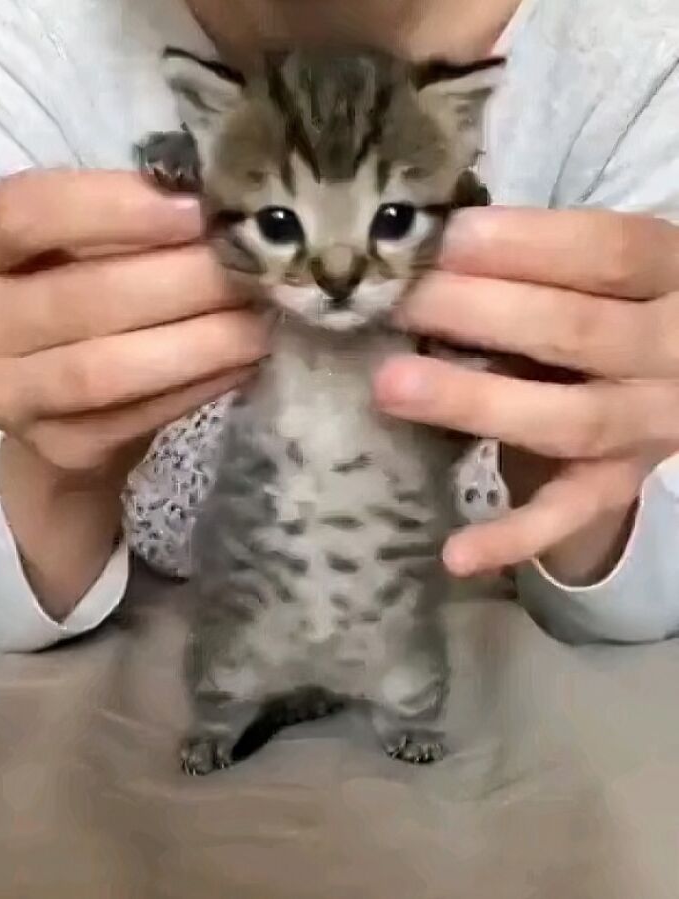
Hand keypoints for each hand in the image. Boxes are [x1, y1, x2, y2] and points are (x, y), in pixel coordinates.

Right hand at [0, 169, 266, 615]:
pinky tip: (244, 365)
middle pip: (83, 298)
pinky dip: (197, 389)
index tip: (198, 211)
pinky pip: (136, 420)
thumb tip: (221, 208)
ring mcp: (11, 395)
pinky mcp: (60, 447)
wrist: (46, 392)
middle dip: (186, 281)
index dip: (115, 208)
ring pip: (108, 370)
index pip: (28, 214)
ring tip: (260, 323)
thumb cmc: (72, 295)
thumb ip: (125, 227)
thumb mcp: (75, 251)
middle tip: (258, 269)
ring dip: (199, 344)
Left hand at [375, 207, 678, 580]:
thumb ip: (535, 263)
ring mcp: (649, 425)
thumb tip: (426, 247)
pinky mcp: (618, 484)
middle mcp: (672, 353)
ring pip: (567, 420)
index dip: (522, 243)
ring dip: (476, 402)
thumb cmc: (606, 306)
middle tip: (399, 304)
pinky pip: (568, 515)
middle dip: (477, 314)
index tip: (441, 238)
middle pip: (575, 332)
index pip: (604, 251)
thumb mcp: (597, 274)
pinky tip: (455, 554)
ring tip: (392, 385)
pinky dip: (513, 536)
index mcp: (669, 276)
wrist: (670, 381)